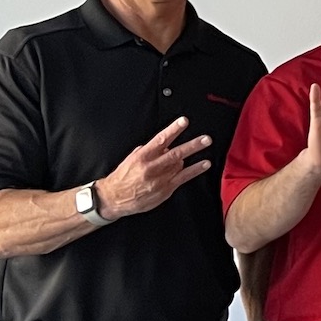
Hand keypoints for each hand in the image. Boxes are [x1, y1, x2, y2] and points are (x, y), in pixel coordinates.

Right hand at [97, 117, 214, 218]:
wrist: (114, 198)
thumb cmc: (123, 177)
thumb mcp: (132, 159)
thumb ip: (149, 150)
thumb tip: (163, 145)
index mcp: (142, 156)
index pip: (160, 140)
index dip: (173, 130)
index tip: (183, 122)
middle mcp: (151, 167)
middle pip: (175, 153)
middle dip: (192, 145)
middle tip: (206, 138)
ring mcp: (160, 179)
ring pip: (180, 164)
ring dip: (192, 154)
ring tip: (205, 144)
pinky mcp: (165, 189)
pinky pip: (183, 178)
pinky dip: (195, 170)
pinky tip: (204, 164)